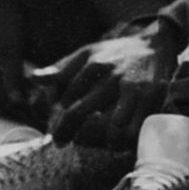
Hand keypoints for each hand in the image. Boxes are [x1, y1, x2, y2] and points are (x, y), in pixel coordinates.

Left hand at [49, 22, 179, 149]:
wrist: (156, 43)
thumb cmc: (115, 54)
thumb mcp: (86, 55)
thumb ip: (60, 70)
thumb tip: (32, 79)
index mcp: (91, 64)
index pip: (64, 97)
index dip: (56, 114)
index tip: (53, 126)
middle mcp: (108, 75)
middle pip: (79, 112)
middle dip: (65, 131)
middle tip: (59, 142)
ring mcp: (130, 87)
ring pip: (111, 125)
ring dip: (103, 141)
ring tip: (102, 146)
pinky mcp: (151, 96)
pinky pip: (135, 126)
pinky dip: (127, 140)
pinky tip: (122, 143)